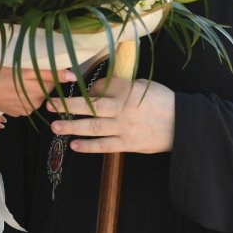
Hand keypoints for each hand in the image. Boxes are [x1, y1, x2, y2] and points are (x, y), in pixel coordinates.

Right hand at [0, 65, 67, 116]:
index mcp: (39, 90)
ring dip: (30, 87)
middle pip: (45, 87)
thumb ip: (49, 72)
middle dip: (38, 79)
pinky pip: (27, 102)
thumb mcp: (23, 68)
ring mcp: (26, 109)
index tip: (34, 65)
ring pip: (36, 94)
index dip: (46, 70)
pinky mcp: (18, 113)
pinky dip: (22, 95)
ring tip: (15, 80)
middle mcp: (36, 102)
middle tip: (22, 71)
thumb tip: (73, 77)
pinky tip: (11, 90)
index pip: (53, 78)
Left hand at [46, 77, 175, 153]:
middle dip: (68, 105)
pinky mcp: (128, 143)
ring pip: (93, 127)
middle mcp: (122, 109)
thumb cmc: (162, 102)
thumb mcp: (142, 86)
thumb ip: (120, 86)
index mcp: (127, 91)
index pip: (100, 88)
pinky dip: (88, 146)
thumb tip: (97, 90)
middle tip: (49, 104)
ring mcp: (124, 128)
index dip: (88, 90)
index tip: (85, 91)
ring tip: (54, 127)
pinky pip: (104, 146)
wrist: (183, 124)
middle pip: (90, 106)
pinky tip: (74, 145)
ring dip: (72, 127)